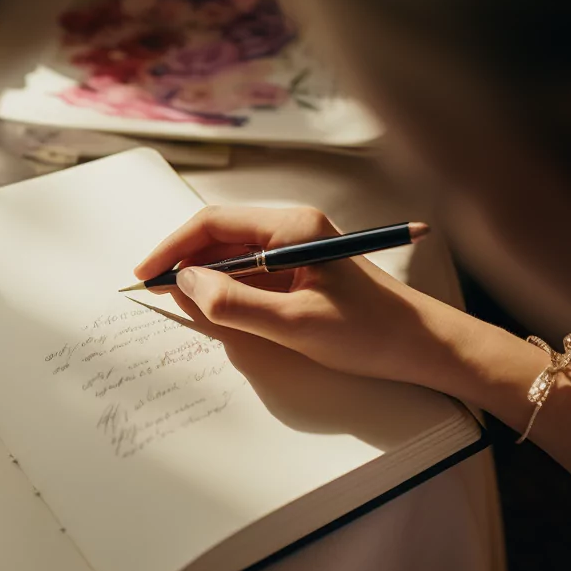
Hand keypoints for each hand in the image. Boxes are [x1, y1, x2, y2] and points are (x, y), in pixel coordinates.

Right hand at [135, 206, 487, 392]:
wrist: (424, 346)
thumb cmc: (369, 333)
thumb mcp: (294, 325)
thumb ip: (234, 304)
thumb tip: (186, 284)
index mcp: (293, 227)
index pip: (214, 223)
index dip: (173, 247)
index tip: (146, 274)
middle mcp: (293, 228)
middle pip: (220, 235)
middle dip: (184, 261)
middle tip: (154, 292)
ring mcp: (298, 248)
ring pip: (233, 254)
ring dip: (205, 277)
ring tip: (179, 304)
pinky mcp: (302, 270)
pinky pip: (251, 272)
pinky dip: (227, 289)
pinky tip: (214, 310)